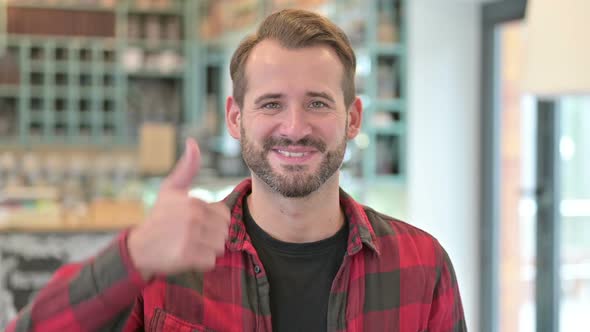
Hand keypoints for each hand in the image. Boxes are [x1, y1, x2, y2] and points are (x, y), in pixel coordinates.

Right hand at [128, 138, 229, 279]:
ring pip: (219, 247)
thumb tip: (193, 142)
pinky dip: (201, 263)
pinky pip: (210, 261)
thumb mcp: (171, 190)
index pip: (224, 216)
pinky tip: (186, 256)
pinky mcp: (187, 256)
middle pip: (224, 232)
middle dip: (212, 237)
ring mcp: (190, 237)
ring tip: (189, 245)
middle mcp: (193, 218)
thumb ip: (187, 168)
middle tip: (191, 236)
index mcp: (194, 202)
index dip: (212, 222)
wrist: (138, 248)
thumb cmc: (159, 218)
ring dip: (207, 250)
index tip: (194, 224)